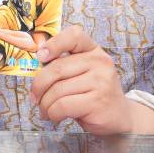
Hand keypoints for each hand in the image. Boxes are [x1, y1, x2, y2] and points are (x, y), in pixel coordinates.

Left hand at [31, 26, 153, 135]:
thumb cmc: (91, 93)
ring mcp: (101, 82)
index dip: (54, 44)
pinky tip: (56, 117)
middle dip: (38, 86)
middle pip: (56, 68)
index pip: (74, 35)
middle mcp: (100, 62)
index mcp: (93, 50)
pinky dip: (53, 114)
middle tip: (34, 98)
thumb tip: (36, 67)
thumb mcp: (80, 73)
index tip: (41, 57)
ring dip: (45, 104)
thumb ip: (62, 65)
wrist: (119, 116)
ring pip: (57, 90)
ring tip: (46, 111)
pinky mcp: (98, 102)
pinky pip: (62, 106)